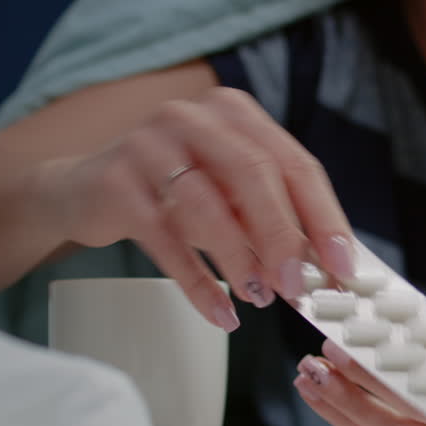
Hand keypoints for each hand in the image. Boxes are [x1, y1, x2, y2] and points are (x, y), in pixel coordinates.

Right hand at [45, 87, 355, 330]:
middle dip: (283, 236)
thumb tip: (324, 267)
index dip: (324, 216)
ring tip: (259, 298)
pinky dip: (197, 282)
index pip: (294, 163)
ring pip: (207, 204)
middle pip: (254, 174)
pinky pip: (164, 238)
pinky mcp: (116, 182)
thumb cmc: (171, 194)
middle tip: (299, 286)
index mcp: (234, 114)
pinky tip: (219, 312)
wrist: (82, 191)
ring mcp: (149, 145)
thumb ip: (272, 219)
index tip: (343, 265)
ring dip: (239, 259)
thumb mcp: (228, 196)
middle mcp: (193, 117)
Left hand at [292, 340, 425, 425]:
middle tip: (315, 363)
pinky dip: (337, 416)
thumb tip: (358, 309)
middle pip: (394, 418)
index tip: (340, 344)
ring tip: (307, 376)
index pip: (416, 384)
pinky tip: (316, 393)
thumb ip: (414, 336)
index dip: (375, 369)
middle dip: (347, 391)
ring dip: (335, 405)